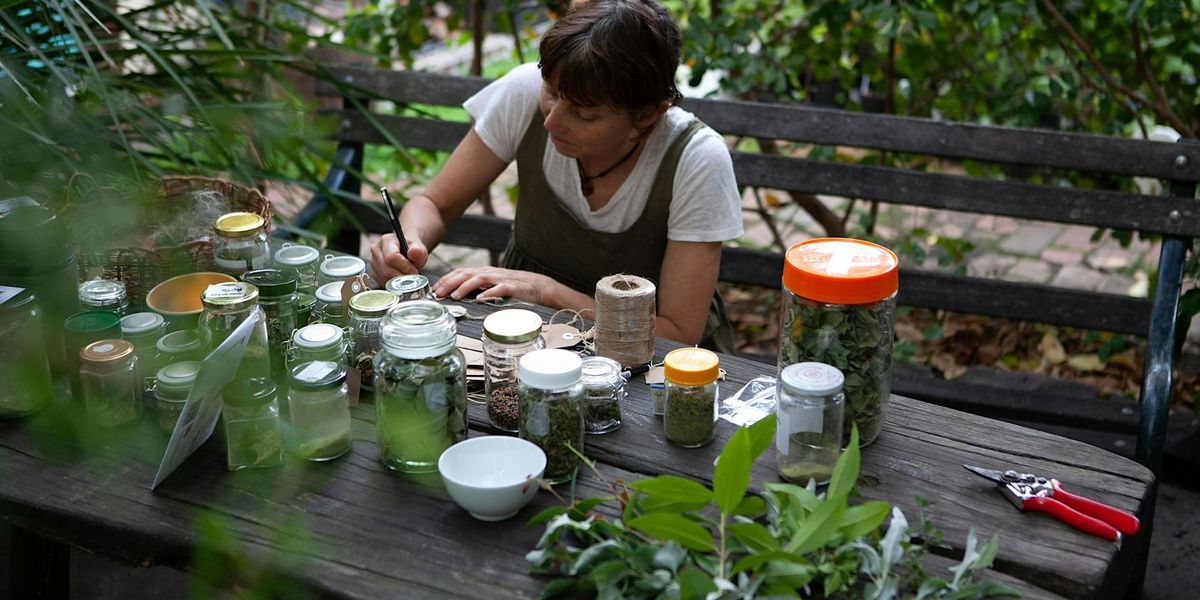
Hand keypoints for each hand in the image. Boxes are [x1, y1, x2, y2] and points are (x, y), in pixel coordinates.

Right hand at [369, 233, 428, 281]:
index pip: (391, 258)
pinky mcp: (374, 273)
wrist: (407, 252)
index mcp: (386, 240)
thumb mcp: (419, 248)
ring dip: (399, 281)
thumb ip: (418, 251)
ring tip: (407, 275)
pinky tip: (400, 278)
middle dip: (402, 276)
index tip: (414, 270)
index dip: (405, 267)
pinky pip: (383, 283)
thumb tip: (414, 252)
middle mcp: (376, 251)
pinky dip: (394, 284)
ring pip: (385, 279)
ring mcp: (373, 263)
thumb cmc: (412, 249)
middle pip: (387, 271)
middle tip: (412, 275)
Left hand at [432, 266, 557, 303]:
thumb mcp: (492, 285)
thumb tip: (456, 295)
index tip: (434, 289)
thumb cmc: (513, 287)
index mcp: (484, 272)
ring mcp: (501, 279)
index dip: (446, 279)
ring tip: (454, 296)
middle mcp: (490, 273)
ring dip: (465, 287)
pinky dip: (489, 293)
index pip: (460, 272)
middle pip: (466, 274)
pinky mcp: (512, 287)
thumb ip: (477, 287)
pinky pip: (499, 289)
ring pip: (479, 279)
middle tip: (438, 294)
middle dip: (450, 283)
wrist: (539, 286)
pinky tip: (481, 299)